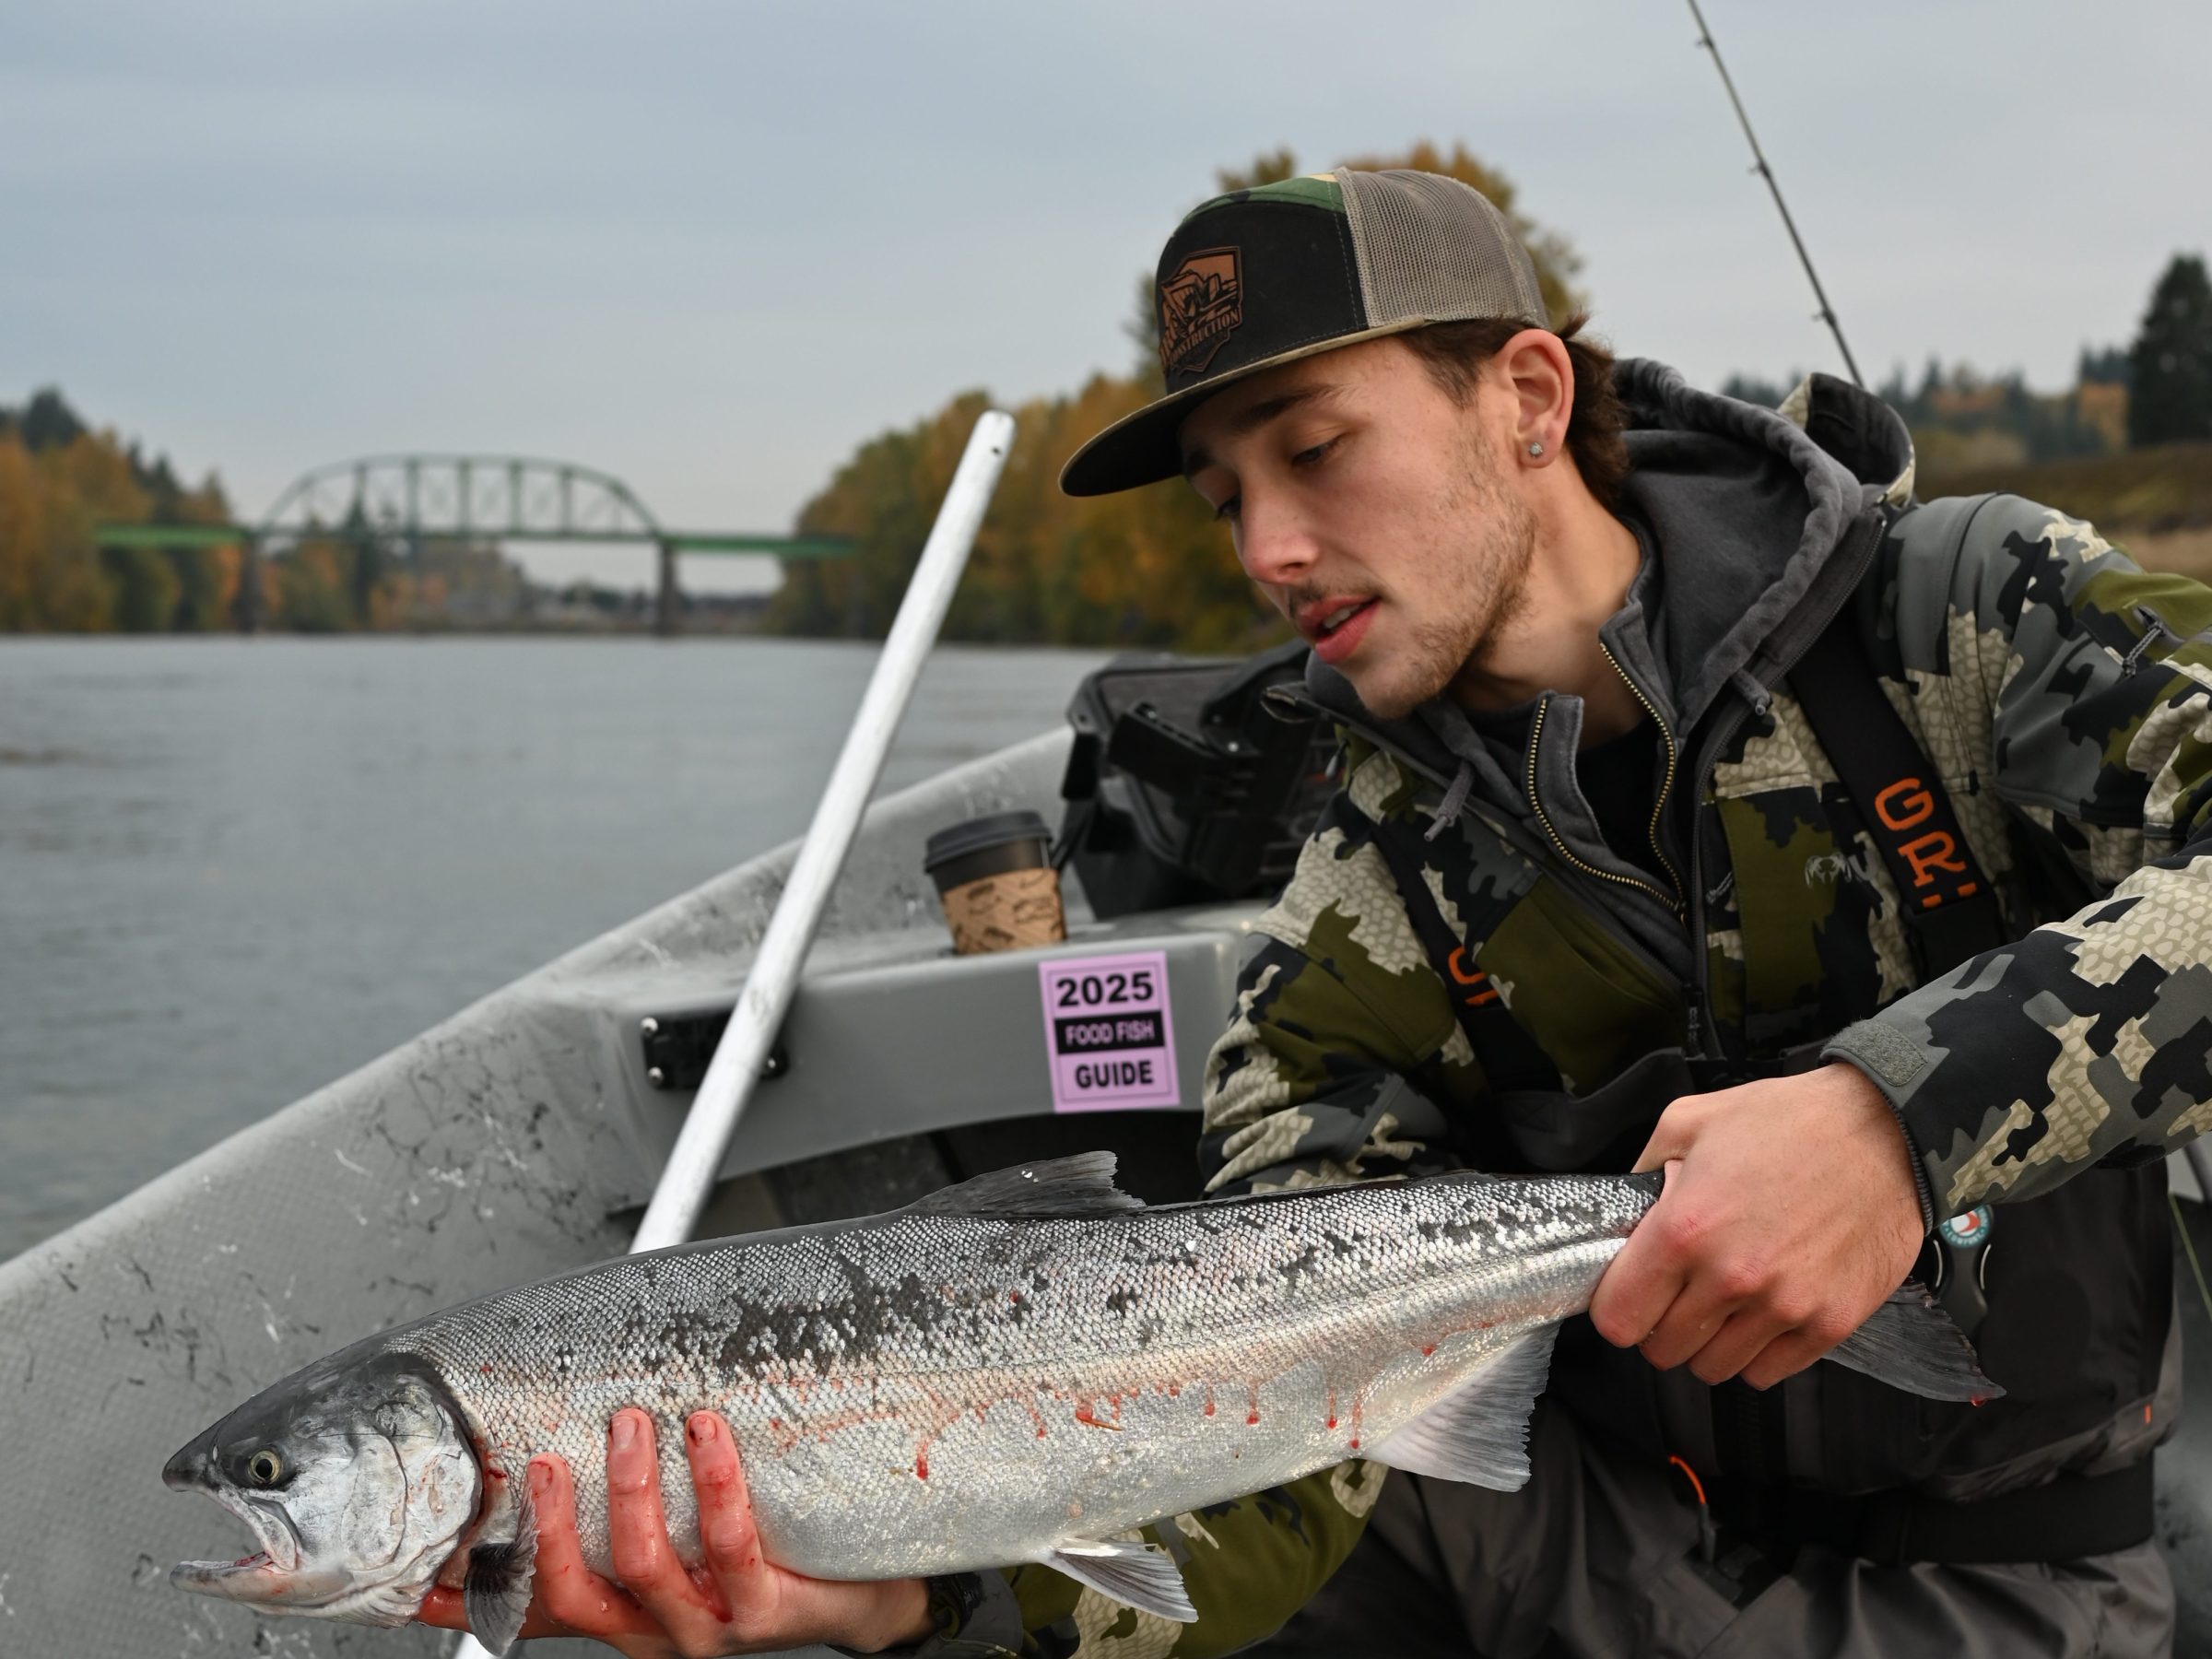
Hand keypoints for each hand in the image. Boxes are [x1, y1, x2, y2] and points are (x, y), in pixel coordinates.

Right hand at [416, 1409, 931, 1656]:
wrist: (868, 1593)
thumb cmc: (768, 1551)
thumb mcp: (689, 1538)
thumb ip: (633, 1503)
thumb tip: (579, 1427)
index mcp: (622, 1615)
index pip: (528, 1611)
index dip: (466, 1599)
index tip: (410, 1571)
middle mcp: (653, 1632)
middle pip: (573, 1595)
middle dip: (550, 1524)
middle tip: (544, 1457)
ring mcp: (708, 1629)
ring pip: (645, 1565)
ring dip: (631, 1488)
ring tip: (631, 1423)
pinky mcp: (767, 1614)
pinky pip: (730, 1543)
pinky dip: (713, 1481)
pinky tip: (706, 1432)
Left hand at [1588, 1063, 1924, 1389]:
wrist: (1885, 1130)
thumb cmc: (1789, 1121)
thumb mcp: (1689, 1120)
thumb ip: (1643, 1172)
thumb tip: (1623, 1215)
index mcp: (1685, 1229)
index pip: (1618, 1318)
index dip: (1617, 1308)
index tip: (1630, 1294)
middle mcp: (1732, 1277)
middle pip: (1663, 1350)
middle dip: (1661, 1324)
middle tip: (1679, 1291)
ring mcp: (1784, 1307)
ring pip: (1713, 1368)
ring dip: (1708, 1342)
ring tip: (1724, 1300)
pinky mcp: (1829, 1324)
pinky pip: (1767, 1373)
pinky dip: (1756, 1352)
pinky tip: (1761, 1312)